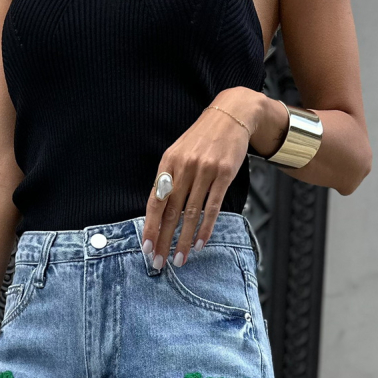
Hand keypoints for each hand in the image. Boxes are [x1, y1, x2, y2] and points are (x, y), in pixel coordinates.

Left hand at [142, 88, 286, 267]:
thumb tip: (157, 212)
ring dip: (184, 240)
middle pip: (171, 212)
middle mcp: (184, 167)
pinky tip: (199, 244)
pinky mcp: (224, 174)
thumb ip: (169, 179)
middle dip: (163, 240)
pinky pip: (213, 207)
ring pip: (191, 214)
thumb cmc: (202, 139)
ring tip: (179, 259)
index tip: (146, 248)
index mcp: (168, 163)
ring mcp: (205, 170)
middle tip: (159, 263)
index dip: (150, 227)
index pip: (155, 201)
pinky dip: (205, 228)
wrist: (231, 115)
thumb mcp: (179, 153)